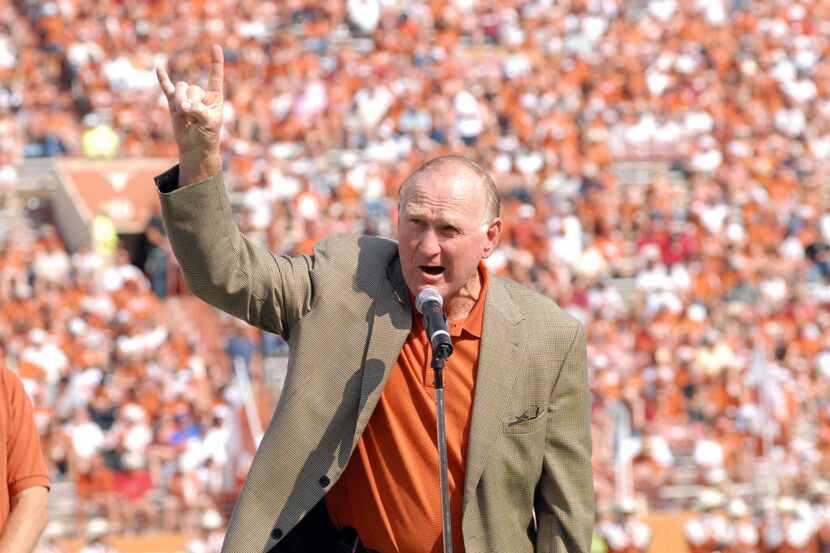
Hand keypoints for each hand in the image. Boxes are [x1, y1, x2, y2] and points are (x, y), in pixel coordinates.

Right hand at [156, 45, 223, 182]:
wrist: (195, 148)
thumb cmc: (207, 136)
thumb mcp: (209, 124)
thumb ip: (198, 111)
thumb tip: (182, 105)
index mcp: (214, 97)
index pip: (215, 76)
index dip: (215, 62)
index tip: (215, 47)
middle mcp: (200, 94)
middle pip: (191, 87)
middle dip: (191, 103)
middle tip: (195, 119)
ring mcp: (186, 97)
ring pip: (180, 89)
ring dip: (180, 102)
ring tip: (186, 116)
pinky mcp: (174, 102)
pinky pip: (167, 88)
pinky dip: (162, 79)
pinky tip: (158, 67)